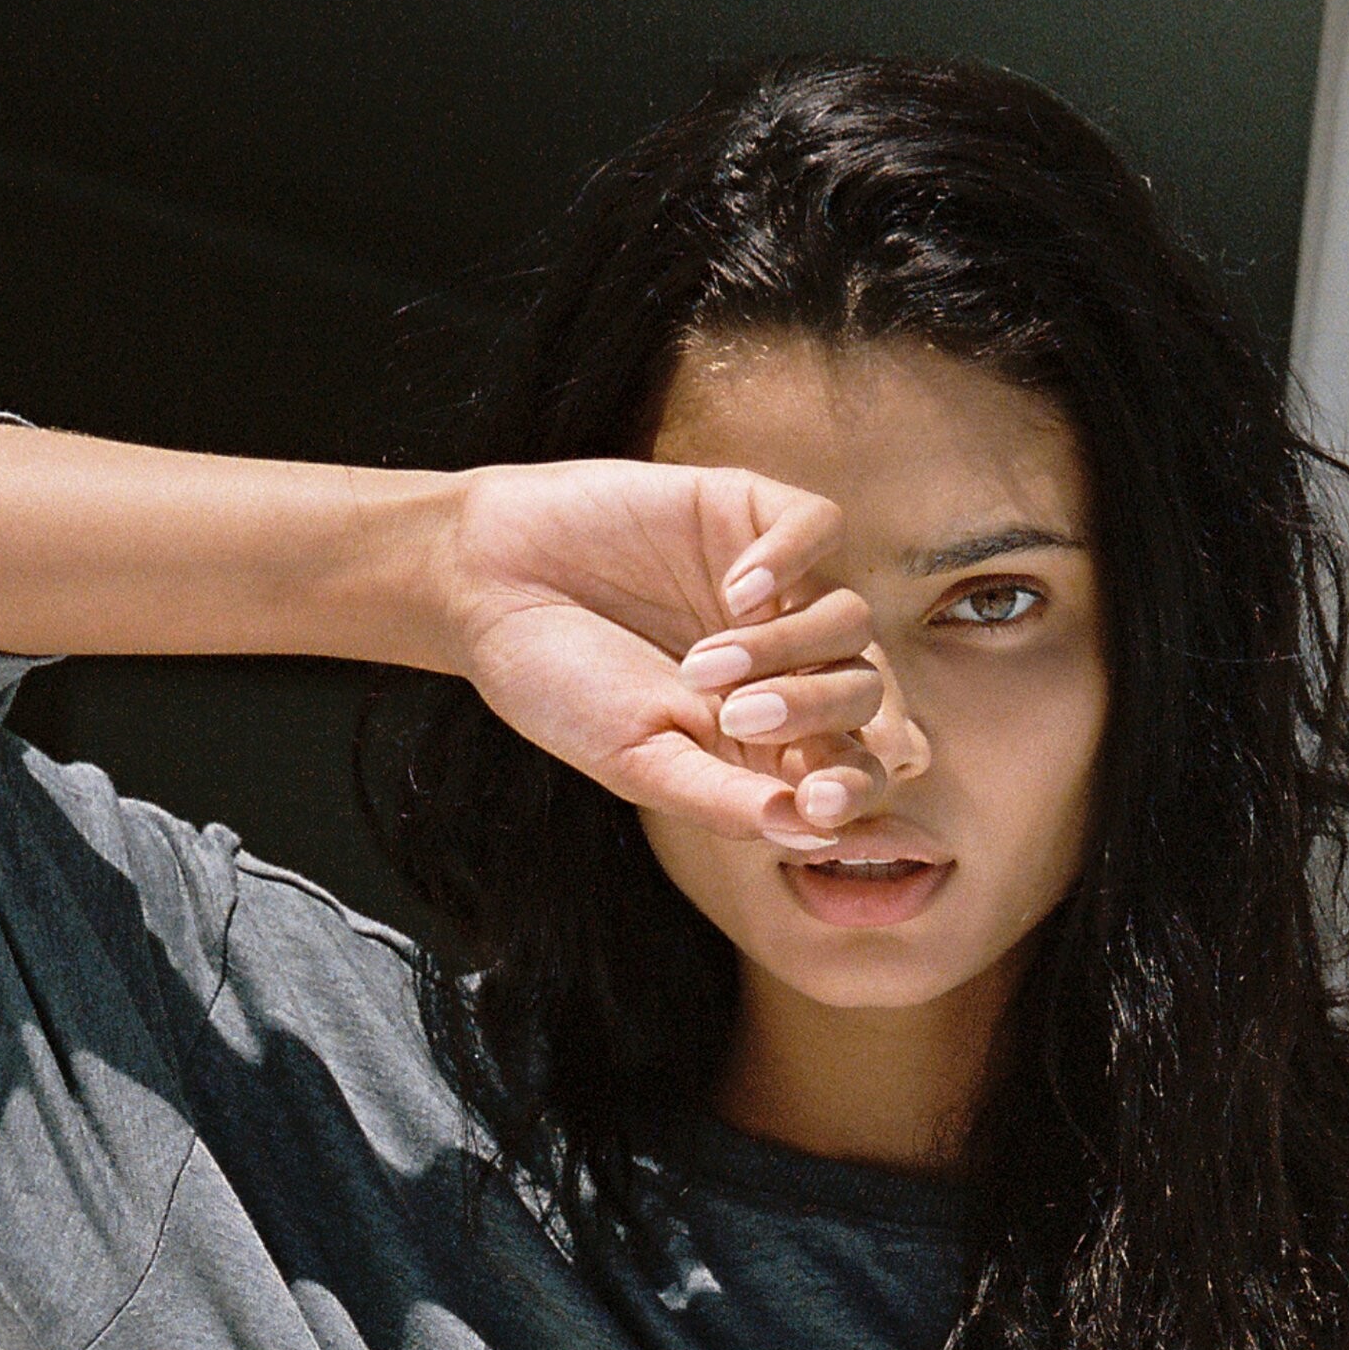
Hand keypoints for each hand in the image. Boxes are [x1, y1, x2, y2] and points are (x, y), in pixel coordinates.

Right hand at [438, 458, 916, 845]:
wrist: (486, 585)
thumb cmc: (558, 686)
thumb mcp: (640, 761)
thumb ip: (727, 800)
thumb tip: (817, 835)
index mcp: (766, 739)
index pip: (853, 767)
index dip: (857, 788)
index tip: (821, 801)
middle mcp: (784, 663)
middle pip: (862, 693)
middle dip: (813, 714)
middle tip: (738, 718)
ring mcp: (774, 588)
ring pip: (850, 620)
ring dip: (790, 651)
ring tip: (703, 665)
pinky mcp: (748, 514)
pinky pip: (820, 527)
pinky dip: (793, 560)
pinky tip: (736, 590)